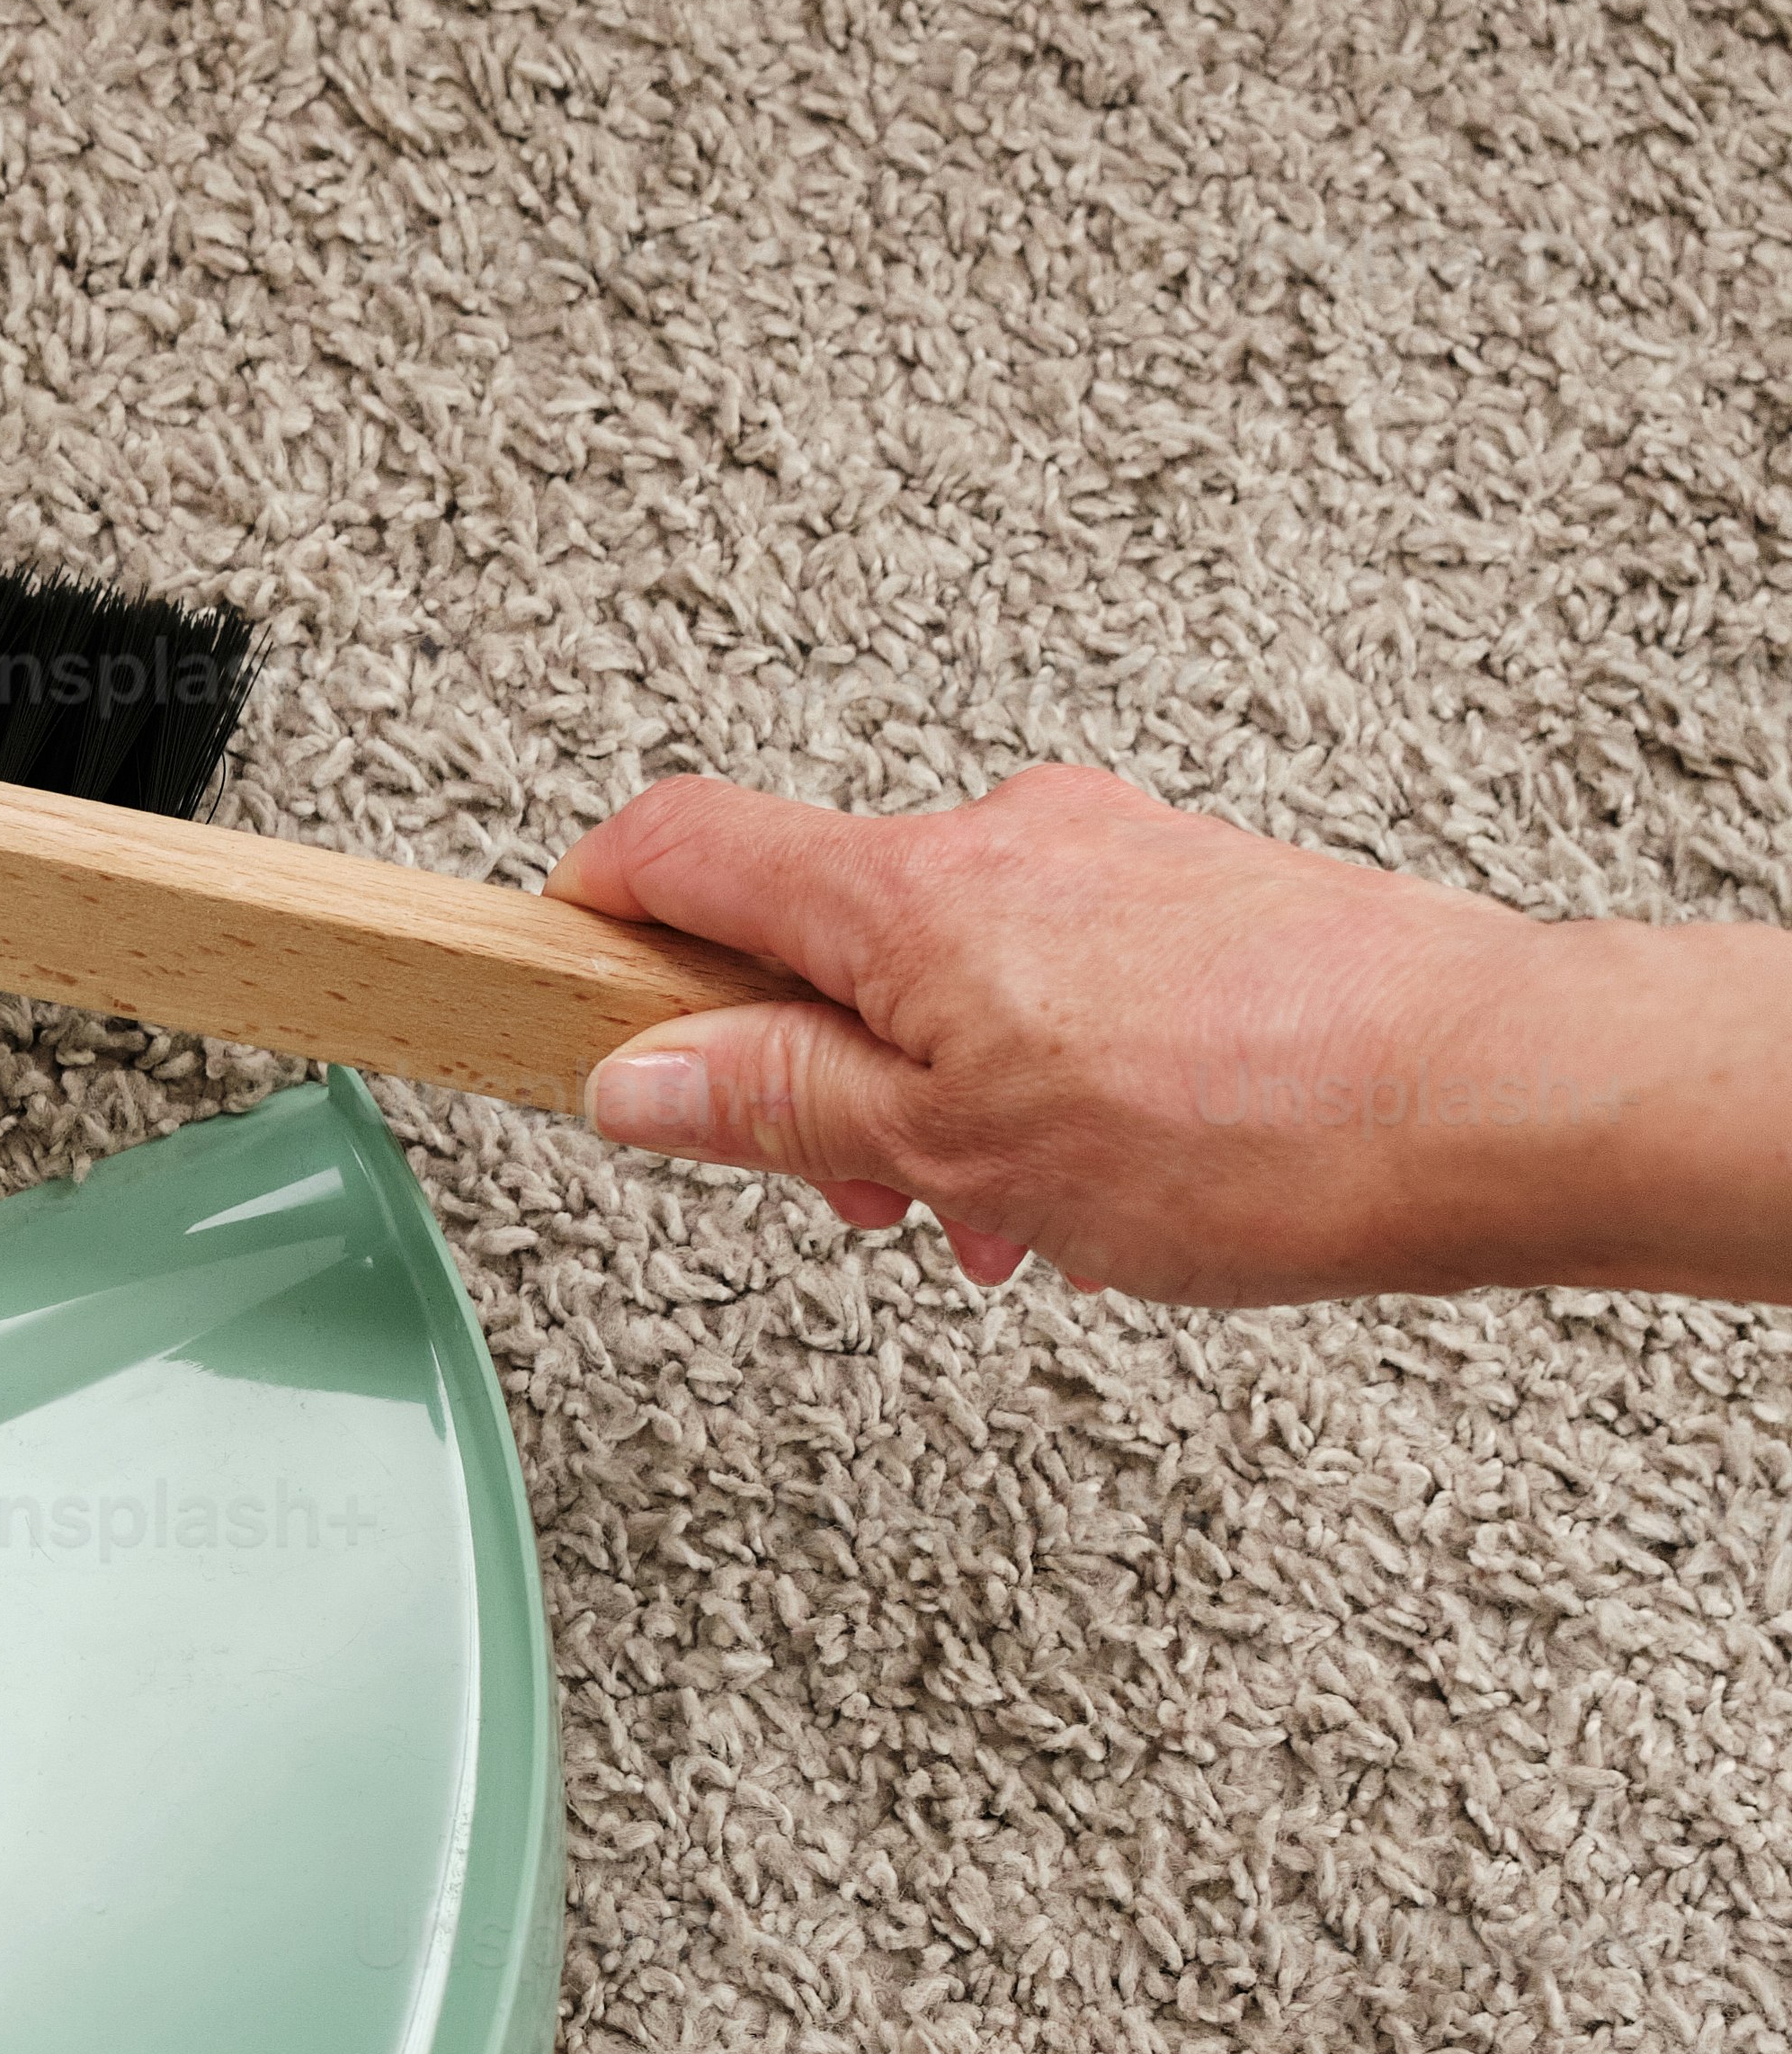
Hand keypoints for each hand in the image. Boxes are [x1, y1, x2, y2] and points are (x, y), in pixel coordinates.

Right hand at [552, 763, 1791, 1306]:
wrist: (1493, 1102)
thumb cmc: (1260, 1129)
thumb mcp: (956, 1151)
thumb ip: (779, 1106)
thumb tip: (640, 1075)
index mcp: (910, 889)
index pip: (683, 842)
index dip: (593, 908)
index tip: (559, 974)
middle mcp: (1003, 837)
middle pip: (813, 925)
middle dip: (800, 1069)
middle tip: (843, 1194)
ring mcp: (1107, 858)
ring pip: (941, 967)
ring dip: (925, 1094)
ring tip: (998, 1216)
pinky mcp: (1194, 897)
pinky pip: (1048, 971)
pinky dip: (1024, 1069)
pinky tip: (1090, 1180)